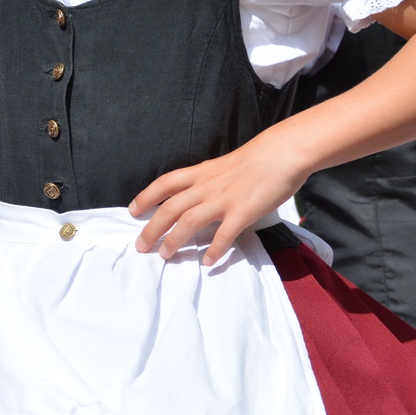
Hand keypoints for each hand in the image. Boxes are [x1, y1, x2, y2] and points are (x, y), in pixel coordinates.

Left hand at [128, 136, 303, 263]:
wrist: (283, 152)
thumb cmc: (258, 157)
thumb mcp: (224, 165)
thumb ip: (211, 180)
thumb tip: (201, 195)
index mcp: (202, 172)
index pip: (165, 183)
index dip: (146, 197)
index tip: (132, 210)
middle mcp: (207, 186)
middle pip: (170, 208)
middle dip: (152, 228)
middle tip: (140, 246)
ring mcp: (223, 200)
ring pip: (189, 222)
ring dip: (174, 241)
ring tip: (164, 256)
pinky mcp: (242, 212)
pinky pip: (223, 235)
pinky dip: (214, 250)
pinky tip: (207, 262)